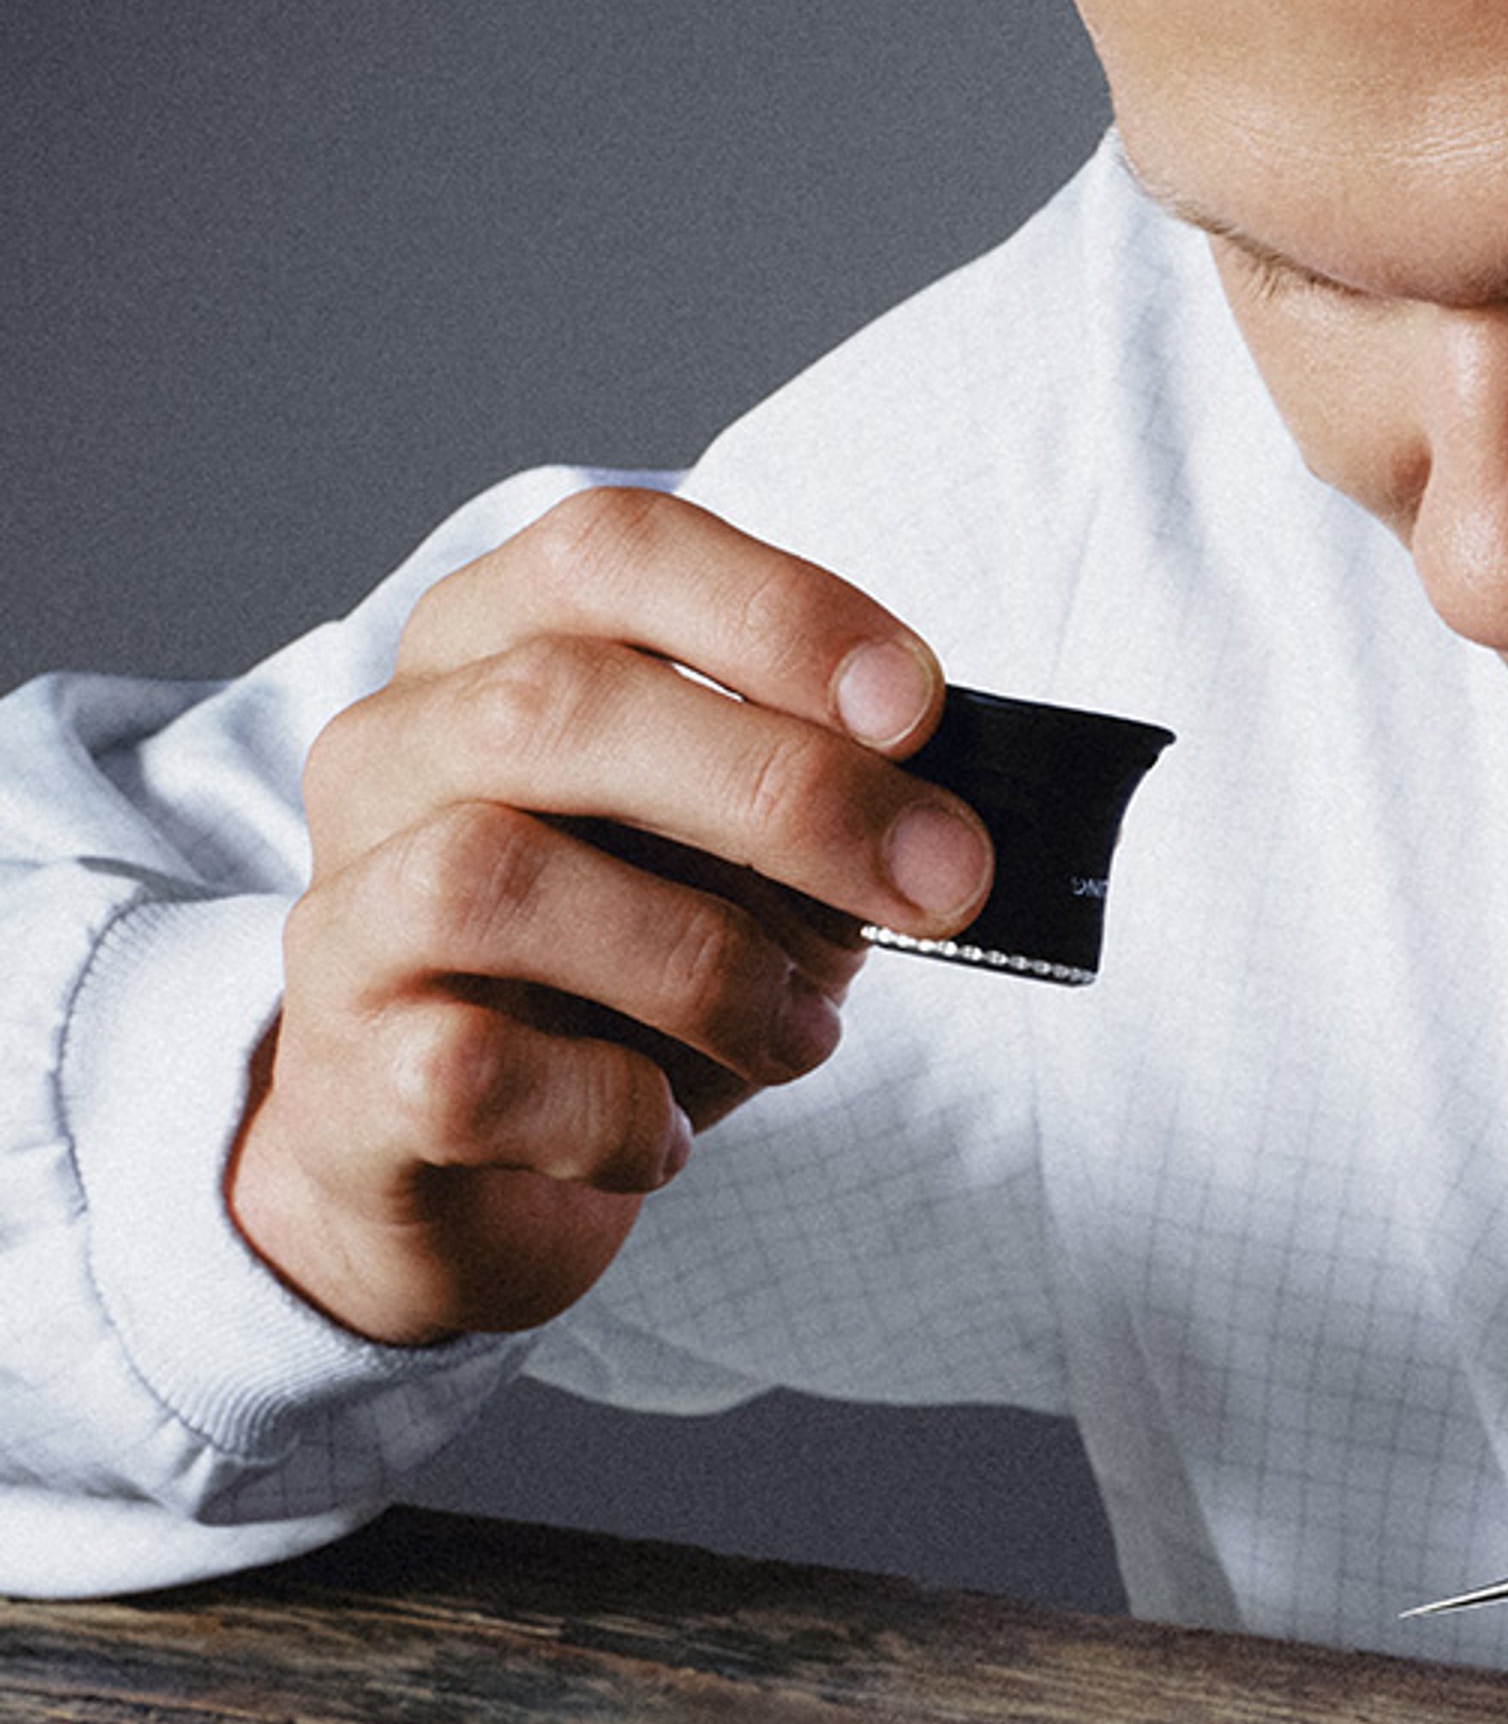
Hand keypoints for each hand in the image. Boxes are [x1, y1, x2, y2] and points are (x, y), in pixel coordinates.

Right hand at [228, 485, 993, 1345]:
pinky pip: (476, 1073)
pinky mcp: (347, 1080)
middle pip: (554, 702)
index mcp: (492, 654)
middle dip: (784, 788)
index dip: (776, 611)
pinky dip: (616, 1110)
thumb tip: (944, 830)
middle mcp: (390, 756)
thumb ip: (825, 812)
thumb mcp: (745, 868)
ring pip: (493, 877)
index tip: (918, 708)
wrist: (462, 1174)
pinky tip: (667, 1133)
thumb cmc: (625, 984)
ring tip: (795, 1029)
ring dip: (705, 963)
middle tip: (939, 881)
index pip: (607, 549)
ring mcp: (346, 915)